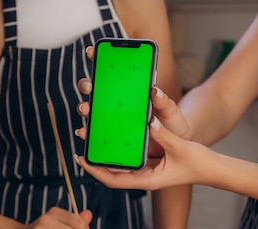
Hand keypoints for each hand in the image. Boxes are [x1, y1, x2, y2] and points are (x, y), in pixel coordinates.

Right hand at [76, 46, 191, 140]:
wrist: (174, 148)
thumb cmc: (173, 125)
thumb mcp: (172, 112)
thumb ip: (164, 103)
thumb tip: (154, 90)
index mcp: (133, 91)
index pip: (114, 71)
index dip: (100, 58)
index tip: (92, 51)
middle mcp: (119, 103)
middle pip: (96, 89)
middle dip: (88, 84)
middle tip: (89, 86)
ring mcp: (114, 120)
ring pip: (92, 110)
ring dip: (84, 107)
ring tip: (85, 109)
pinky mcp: (113, 137)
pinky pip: (96, 134)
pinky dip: (87, 132)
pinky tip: (84, 132)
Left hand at [76, 112, 214, 189]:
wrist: (211, 168)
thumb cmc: (198, 162)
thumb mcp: (180, 147)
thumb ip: (164, 136)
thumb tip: (150, 122)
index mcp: (147, 180)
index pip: (114, 180)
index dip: (95, 171)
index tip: (82, 160)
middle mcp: (144, 178)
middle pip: (112, 174)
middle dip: (95, 164)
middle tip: (82, 147)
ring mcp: (146, 172)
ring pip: (120, 167)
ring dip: (106, 157)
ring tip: (92, 142)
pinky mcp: (150, 164)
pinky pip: (130, 160)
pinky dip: (119, 152)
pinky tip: (112, 139)